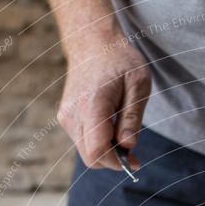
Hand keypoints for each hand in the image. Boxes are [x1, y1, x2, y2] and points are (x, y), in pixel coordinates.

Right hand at [57, 35, 150, 169]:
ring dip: (107, 153)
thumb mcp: (138, 84)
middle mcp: (73, 114)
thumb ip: (132, 117)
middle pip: (91, 157)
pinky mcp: (65, 118)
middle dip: (114, 161)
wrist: (92, 42)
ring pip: (87, 152)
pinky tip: (112, 129)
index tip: (134, 160)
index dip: (117, 163)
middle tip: (134, 154)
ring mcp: (66, 117)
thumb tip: (128, 146)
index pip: (97, 151)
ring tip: (124, 136)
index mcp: (92, 105)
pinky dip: (99, 144)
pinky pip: (83, 142)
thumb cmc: (120, 60)